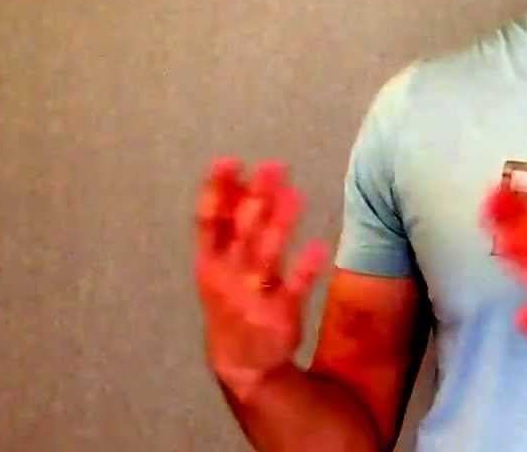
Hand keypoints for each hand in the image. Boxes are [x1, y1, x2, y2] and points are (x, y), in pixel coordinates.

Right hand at [194, 158, 329, 399]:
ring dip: (278, 226)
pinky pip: (292, 290)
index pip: (208, 222)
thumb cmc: (231, 300)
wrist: (242, 364)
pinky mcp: (278, 316)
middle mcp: (227, 277)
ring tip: (295, 195)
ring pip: (264, 257)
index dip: (216, 192)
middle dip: (254, 199)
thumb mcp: (219, 265)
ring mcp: (252, 297)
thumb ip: (228, 223)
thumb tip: (236, 177)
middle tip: (272, 167)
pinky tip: (319, 247)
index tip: (228, 162)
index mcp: (210, 262)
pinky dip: (304, 270)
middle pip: (240, 233)